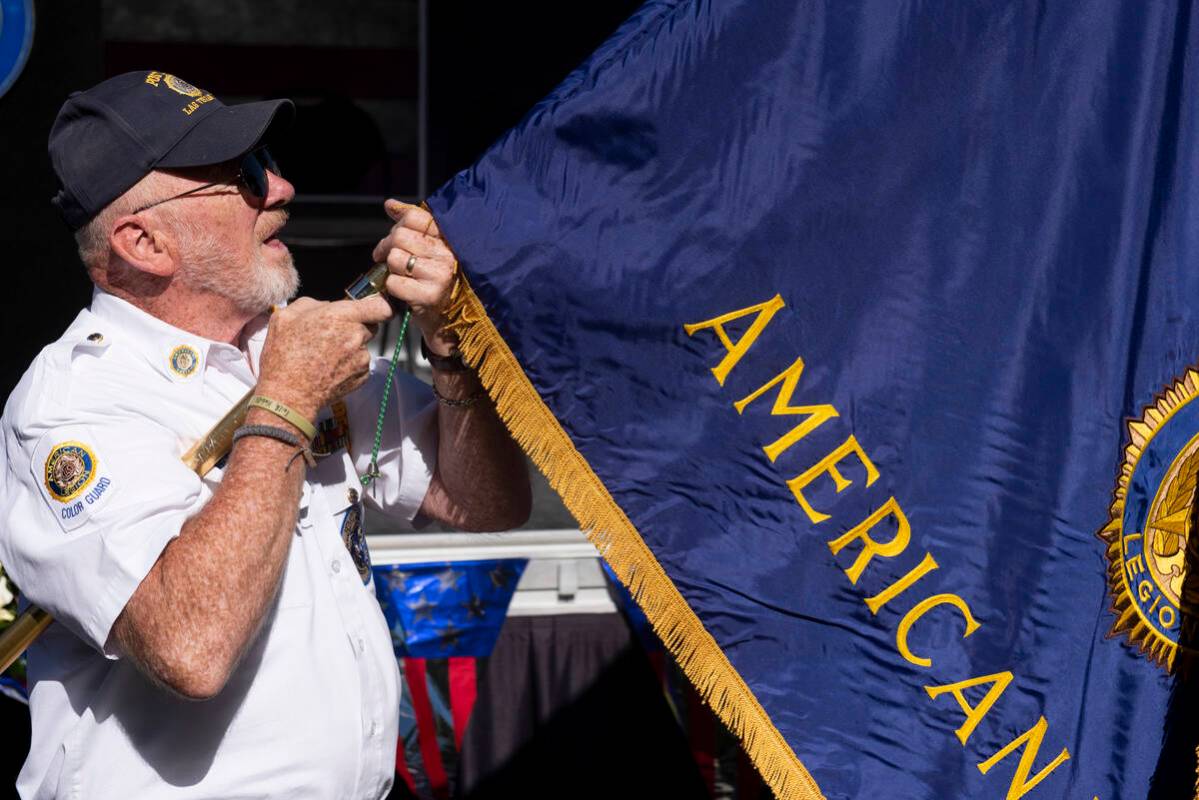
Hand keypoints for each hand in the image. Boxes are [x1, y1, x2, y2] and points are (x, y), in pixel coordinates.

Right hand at [255, 295, 393, 420]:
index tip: (371, 308)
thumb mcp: (285, 317)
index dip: (378, 306)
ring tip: (326, 355)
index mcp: (340, 316)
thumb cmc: (284, 356)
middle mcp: (356, 336)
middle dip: (357, 326)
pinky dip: (350, 364)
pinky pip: (361, 363)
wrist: (289, 395)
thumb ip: (311, 304)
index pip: (380, 306)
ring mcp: (362, 358)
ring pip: (364, 345)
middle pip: (371, 325)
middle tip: (334, 334)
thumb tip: (327, 305)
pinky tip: (330, 368)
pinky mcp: (363, 376)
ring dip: (351, 347)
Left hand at [371, 200, 458, 355]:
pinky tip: (403, 293)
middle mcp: (448, 256)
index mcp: (448, 241)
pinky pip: (393, 282)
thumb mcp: (427, 251)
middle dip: (388, 249)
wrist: (446, 322)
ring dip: (391, 270)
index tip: (394, 240)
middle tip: (390, 262)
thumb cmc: (433, 283)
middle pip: (400, 237)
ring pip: (395, 259)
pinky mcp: (428, 296)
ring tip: (402, 278)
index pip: (416, 217)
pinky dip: (391, 289)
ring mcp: (439, 276)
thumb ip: (411, 225)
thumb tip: (390, 204)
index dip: (398, 226)